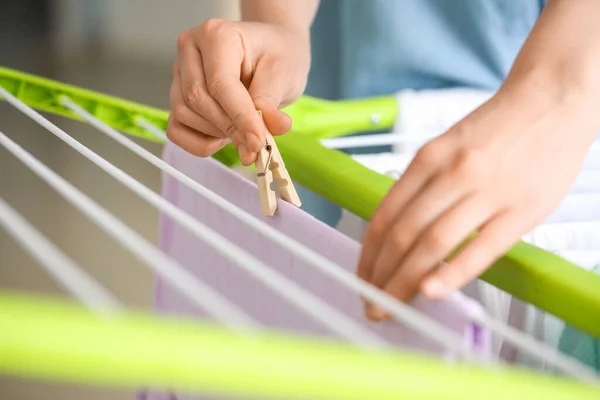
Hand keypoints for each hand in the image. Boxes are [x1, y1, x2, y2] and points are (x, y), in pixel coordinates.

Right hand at [167, 19, 310, 164]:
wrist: (271, 53)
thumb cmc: (276, 55)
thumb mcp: (283, 74)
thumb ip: (270, 105)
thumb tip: (267, 134)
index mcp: (216, 34)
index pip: (220, 83)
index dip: (240, 117)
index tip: (258, 141)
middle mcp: (190, 50)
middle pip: (197, 100)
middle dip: (229, 127)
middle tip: (257, 143)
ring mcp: (179, 74)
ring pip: (184, 115)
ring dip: (216, 133)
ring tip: (244, 129)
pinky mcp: (177, 97)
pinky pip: (177, 130)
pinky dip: (201, 143)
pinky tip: (225, 137)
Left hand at [357, 84, 597, 321]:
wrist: (552, 98)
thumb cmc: (497, 127)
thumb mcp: (446, 145)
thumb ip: (422, 184)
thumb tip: (396, 230)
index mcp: (428, 158)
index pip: (385, 216)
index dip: (368, 255)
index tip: (362, 279)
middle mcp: (452, 174)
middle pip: (403, 235)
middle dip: (380, 277)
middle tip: (371, 305)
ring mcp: (487, 191)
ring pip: (433, 243)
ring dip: (405, 281)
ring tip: (391, 307)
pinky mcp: (521, 209)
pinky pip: (481, 248)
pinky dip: (452, 273)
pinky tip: (431, 292)